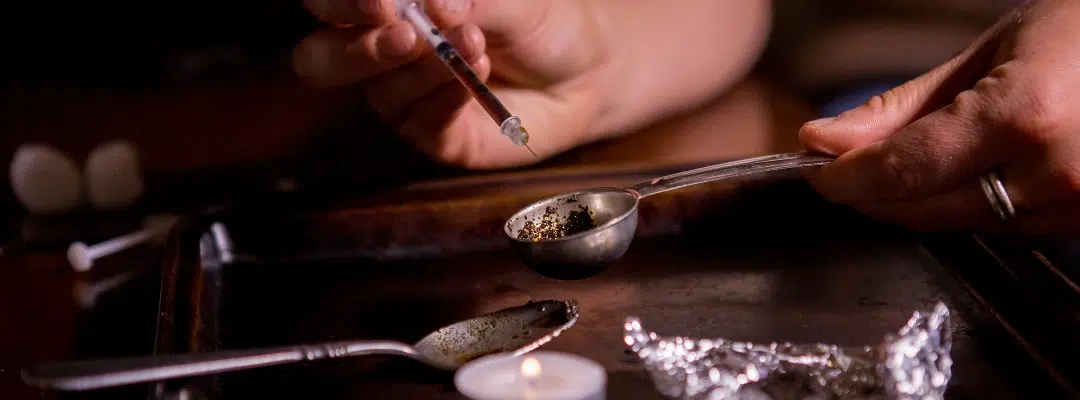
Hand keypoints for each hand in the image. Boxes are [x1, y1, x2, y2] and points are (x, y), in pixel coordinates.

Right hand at [293, 0, 612, 168]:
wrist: (586, 72)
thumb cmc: (538, 22)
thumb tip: (432, 0)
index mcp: (384, 9)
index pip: (329, 5)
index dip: (341, 3)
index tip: (382, 1)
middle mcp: (378, 54)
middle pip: (321, 58)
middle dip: (358, 48)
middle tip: (407, 34)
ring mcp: (402, 99)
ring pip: (379, 91)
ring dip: (424, 66)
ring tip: (475, 44)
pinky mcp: (433, 136)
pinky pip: (421, 122)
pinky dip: (447, 97)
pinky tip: (478, 80)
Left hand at [798, 0, 1079, 234]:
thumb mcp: (990, 51)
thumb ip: (902, 107)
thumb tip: (823, 141)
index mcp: (1023, 117)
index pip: (903, 172)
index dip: (845, 178)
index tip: (815, 171)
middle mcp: (1053, 174)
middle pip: (924, 211)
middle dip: (872, 194)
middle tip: (842, 169)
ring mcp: (1077, 207)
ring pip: (959, 225)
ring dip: (916, 203)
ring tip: (900, 164)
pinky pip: (1002, 228)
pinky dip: (965, 206)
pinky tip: (957, 175)